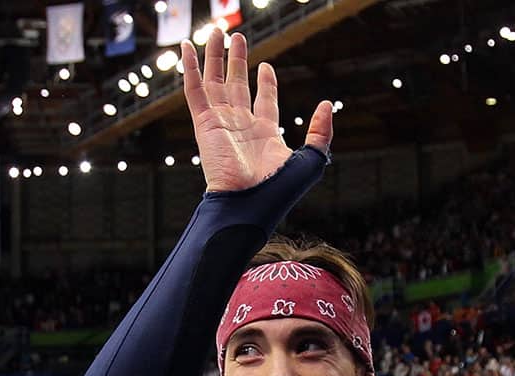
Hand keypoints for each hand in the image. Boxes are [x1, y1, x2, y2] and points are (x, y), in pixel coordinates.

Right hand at [181, 29, 331, 192]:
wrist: (249, 205)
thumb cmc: (279, 191)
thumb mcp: (311, 160)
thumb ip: (321, 133)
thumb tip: (327, 105)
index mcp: (265, 134)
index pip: (264, 100)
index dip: (265, 82)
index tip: (265, 65)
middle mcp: (241, 126)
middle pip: (236, 85)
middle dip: (236, 61)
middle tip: (235, 35)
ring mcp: (221, 124)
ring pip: (215, 82)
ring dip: (214, 57)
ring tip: (215, 31)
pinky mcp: (204, 125)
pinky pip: (194, 92)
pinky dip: (190, 69)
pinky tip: (187, 49)